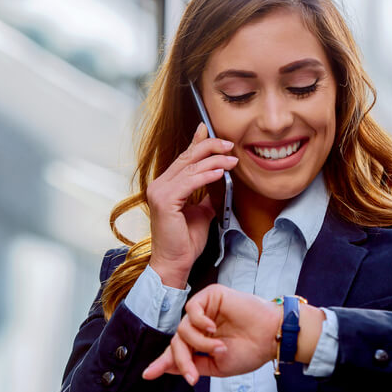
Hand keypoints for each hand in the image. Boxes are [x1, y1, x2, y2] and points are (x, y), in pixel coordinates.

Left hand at [142, 284, 280, 383]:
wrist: (270, 338)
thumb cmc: (250, 351)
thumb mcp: (217, 366)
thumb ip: (192, 364)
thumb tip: (166, 368)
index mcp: (201, 343)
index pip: (178, 351)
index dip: (163, 362)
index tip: (147, 375)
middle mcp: (201, 326)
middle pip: (177, 341)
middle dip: (181, 359)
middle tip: (193, 375)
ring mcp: (205, 311)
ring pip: (183, 328)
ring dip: (198, 343)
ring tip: (219, 348)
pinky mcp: (211, 296)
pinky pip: (191, 309)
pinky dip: (199, 322)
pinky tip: (212, 328)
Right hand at [147, 124, 237, 288]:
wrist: (175, 263)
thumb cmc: (185, 242)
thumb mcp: (201, 213)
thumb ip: (206, 195)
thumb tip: (219, 182)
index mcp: (165, 186)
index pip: (183, 158)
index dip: (197, 143)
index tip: (208, 129)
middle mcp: (159, 185)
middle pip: (187, 157)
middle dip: (209, 147)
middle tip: (229, 144)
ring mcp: (159, 192)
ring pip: (190, 168)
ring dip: (214, 161)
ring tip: (232, 160)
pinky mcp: (165, 201)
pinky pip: (190, 182)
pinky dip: (206, 175)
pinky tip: (220, 172)